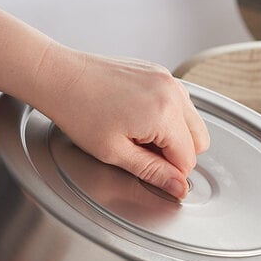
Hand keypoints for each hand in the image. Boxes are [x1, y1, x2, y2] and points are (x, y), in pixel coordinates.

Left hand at [33, 46, 209, 198]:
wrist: (61, 77)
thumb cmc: (80, 112)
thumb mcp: (115, 153)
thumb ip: (152, 172)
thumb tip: (178, 188)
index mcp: (164, 114)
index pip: (188, 159)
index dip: (171, 174)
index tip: (151, 173)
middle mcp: (172, 92)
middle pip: (199, 140)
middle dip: (177, 155)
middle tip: (144, 155)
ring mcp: (167, 78)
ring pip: (192, 121)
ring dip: (174, 136)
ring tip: (140, 137)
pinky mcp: (159, 73)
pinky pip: (179, 103)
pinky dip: (168, 117)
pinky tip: (139, 120)